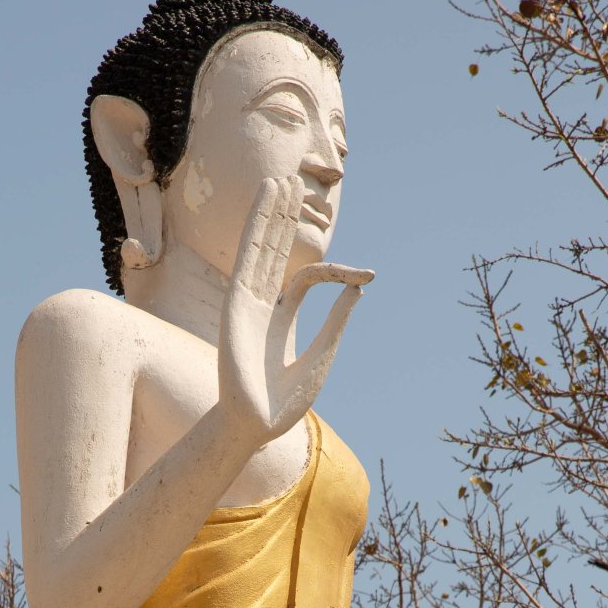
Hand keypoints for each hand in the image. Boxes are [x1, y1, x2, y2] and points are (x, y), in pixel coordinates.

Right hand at [217, 175, 372, 447]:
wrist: (255, 426)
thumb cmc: (283, 405)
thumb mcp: (321, 358)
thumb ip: (336, 323)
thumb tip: (358, 290)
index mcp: (283, 319)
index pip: (308, 277)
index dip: (339, 271)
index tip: (370, 275)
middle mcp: (263, 306)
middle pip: (275, 252)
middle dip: (285, 221)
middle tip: (295, 186)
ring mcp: (247, 303)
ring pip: (260, 249)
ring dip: (270, 215)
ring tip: (281, 182)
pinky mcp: (237, 305)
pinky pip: (247, 258)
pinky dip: (255, 229)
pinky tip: (264, 204)